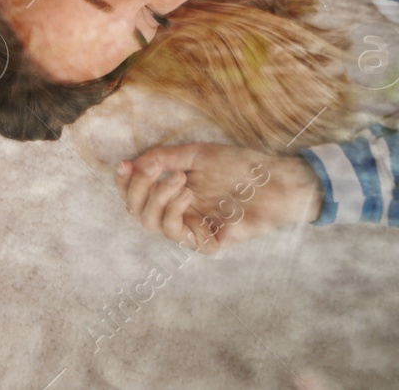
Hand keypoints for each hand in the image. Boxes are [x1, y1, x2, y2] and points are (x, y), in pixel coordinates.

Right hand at [115, 142, 321, 252]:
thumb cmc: (240, 166)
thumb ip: (165, 158)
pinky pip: (177, 235)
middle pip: (138, 212)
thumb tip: (132, 163)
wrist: (274, 178)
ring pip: (153, 225)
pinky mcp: (207, 243)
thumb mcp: (198, 155)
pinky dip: (175, 211)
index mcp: (174, 194)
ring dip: (158, 198)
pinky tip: (188, 193)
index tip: (124, 165)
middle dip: (139, 189)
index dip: (125, 183)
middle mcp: (180, 214)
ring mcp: (193, 230)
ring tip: (180, 179)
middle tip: (155, 170)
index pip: (138, 195)